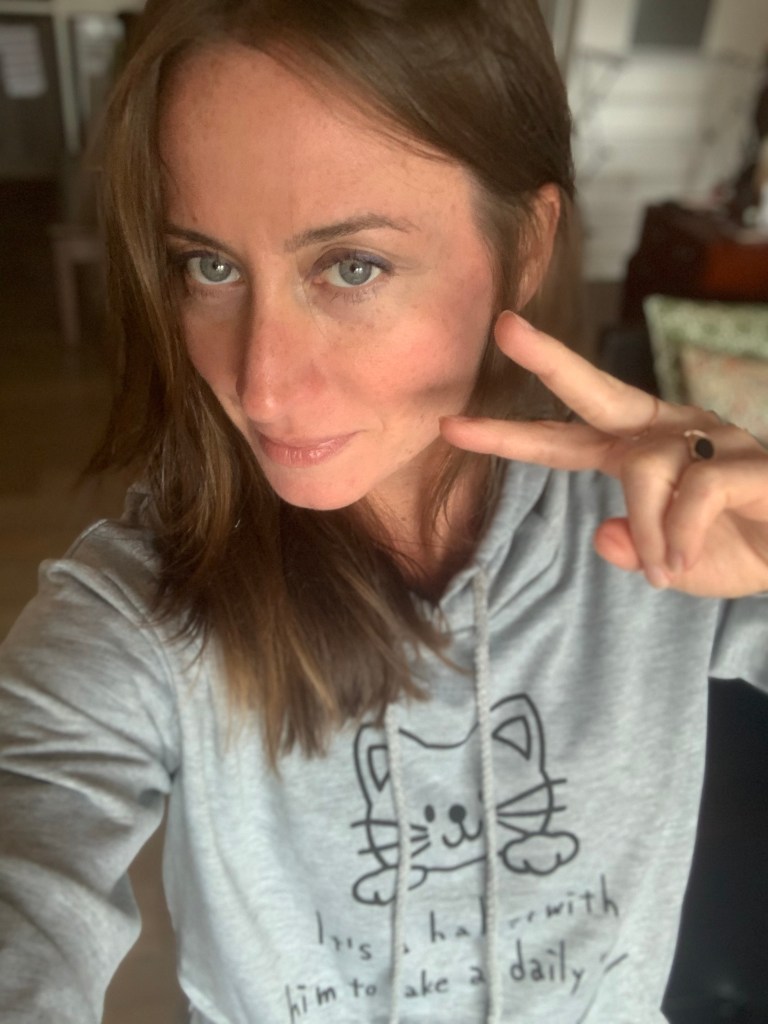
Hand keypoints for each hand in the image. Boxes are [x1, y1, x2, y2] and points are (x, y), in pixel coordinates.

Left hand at [440, 311, 767, 597]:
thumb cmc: (745, 548)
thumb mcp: (675, 565)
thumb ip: (635, 549)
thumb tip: (604, 537)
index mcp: (639, 453)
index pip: (563, 440)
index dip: (510, 436)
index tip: (454, 426)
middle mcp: (668, 434)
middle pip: (597, 390)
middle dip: (549, 359)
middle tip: (505, 328)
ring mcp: (709, 439)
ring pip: (644, 469)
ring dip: (647, 531)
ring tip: (664, 571)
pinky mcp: (747, 460)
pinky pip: (693, 492)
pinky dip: (679, 535)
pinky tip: (684, 562)